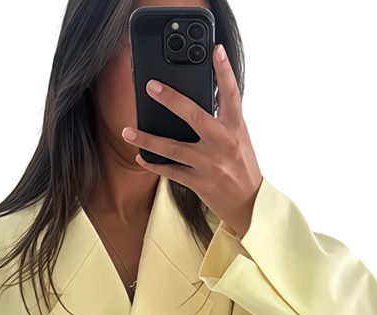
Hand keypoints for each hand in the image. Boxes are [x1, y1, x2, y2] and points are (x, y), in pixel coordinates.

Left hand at [122, 43, 262, 238]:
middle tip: (151, 87)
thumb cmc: (241, 166)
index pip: (231, 94)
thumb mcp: (239, 138)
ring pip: (174, 148)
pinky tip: (140, 157)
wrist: (248, 202)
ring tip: (127, 132)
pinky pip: (171, 172)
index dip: (224, 71)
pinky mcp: (200, 183)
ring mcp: (209, 164)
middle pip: (194, 116)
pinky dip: (154, 164)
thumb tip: (196, 102)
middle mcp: (222, 143)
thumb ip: (222, 119)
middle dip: (171, 100)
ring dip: (148, 139)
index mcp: (235, 128)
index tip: (216, 51)